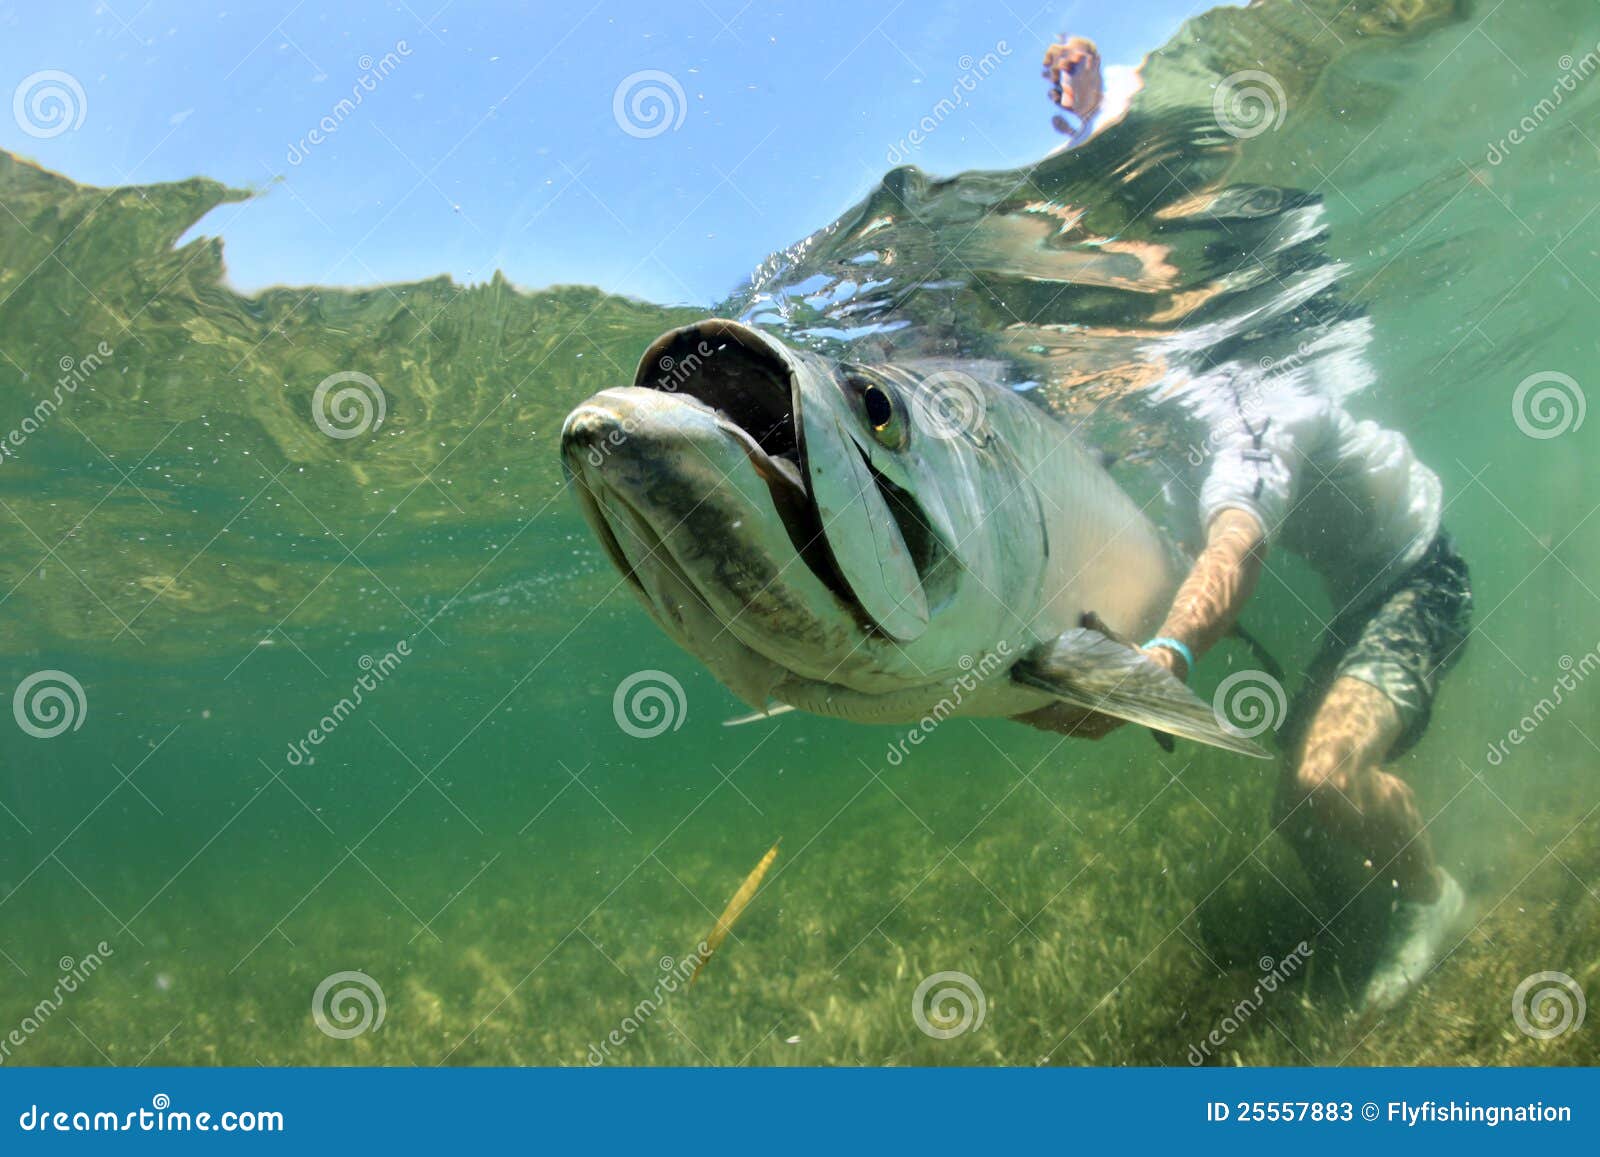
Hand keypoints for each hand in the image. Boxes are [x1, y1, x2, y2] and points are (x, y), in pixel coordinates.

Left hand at [1014, 643, 1184, 738]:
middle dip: (1026, 713)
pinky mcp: (1087, 729)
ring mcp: (1090, 729)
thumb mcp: (1118, 644)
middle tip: (1002, 701)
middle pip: (1050, 723)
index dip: (1036, 705)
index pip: (1060, 711)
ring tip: (1008, 706)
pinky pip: (1060, 727)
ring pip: (1052, 727)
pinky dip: (1042, 719)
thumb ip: (1100, 632)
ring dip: (1031, 718)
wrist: (1159, 679)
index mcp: (1100, 705)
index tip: (1018, 694)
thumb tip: (1089, 616)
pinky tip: (1024, 708)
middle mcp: (1094, 722)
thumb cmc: (1132, 660)